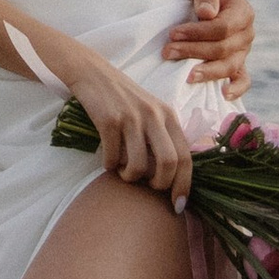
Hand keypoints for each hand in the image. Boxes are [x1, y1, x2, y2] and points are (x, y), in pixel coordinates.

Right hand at [70, 60, 196, 206]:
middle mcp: (154, 115)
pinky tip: (108, 161)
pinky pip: (113, 157)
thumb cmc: (124, 99)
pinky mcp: (108, 120)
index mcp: (169, 115)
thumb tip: (174, 176)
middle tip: (149, 188)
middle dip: (159, 185)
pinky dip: (110, 166)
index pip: (185, 157)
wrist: (93, 73)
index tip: (178, 205)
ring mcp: (131, 117)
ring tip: (124, 173)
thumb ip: (165, 136)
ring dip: (130, 177)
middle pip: (168, 162)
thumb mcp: (152, 112)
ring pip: (138, 164)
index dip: (184, 185)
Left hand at [165, 0, 252, 97]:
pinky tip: (224, 95)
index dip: (197, 33)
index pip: (221, 28)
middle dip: (193, 52)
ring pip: (229, 66)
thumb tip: (206, 14)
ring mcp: (243, 50)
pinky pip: (243, 79)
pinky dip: (236, 89)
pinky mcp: (238, 61)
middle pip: (222, 49)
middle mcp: (247, 33)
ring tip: (187, 77)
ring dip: (207, 72)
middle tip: (167, 52)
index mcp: (243, 12)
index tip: (173, 33)